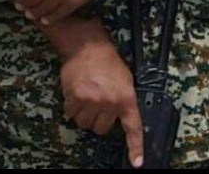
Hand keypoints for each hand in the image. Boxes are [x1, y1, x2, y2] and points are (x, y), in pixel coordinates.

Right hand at [61, 39, 143, 168]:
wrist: (87, 45)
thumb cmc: (107, 60)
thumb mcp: (125, 79)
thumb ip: (123, 100)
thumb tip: (119, 118)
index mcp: (126, 97)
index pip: (133, 127)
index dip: (135, 147)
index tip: (136, 163)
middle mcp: (110, 102)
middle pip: (101, 129)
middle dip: (98, 118)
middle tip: (96, 102)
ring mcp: (92, 100)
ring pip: (85, 123)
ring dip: (83, 113)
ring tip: (85, 95)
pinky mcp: (75, 97)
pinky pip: (71, 114)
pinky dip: (71, 106)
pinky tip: (75, 92)